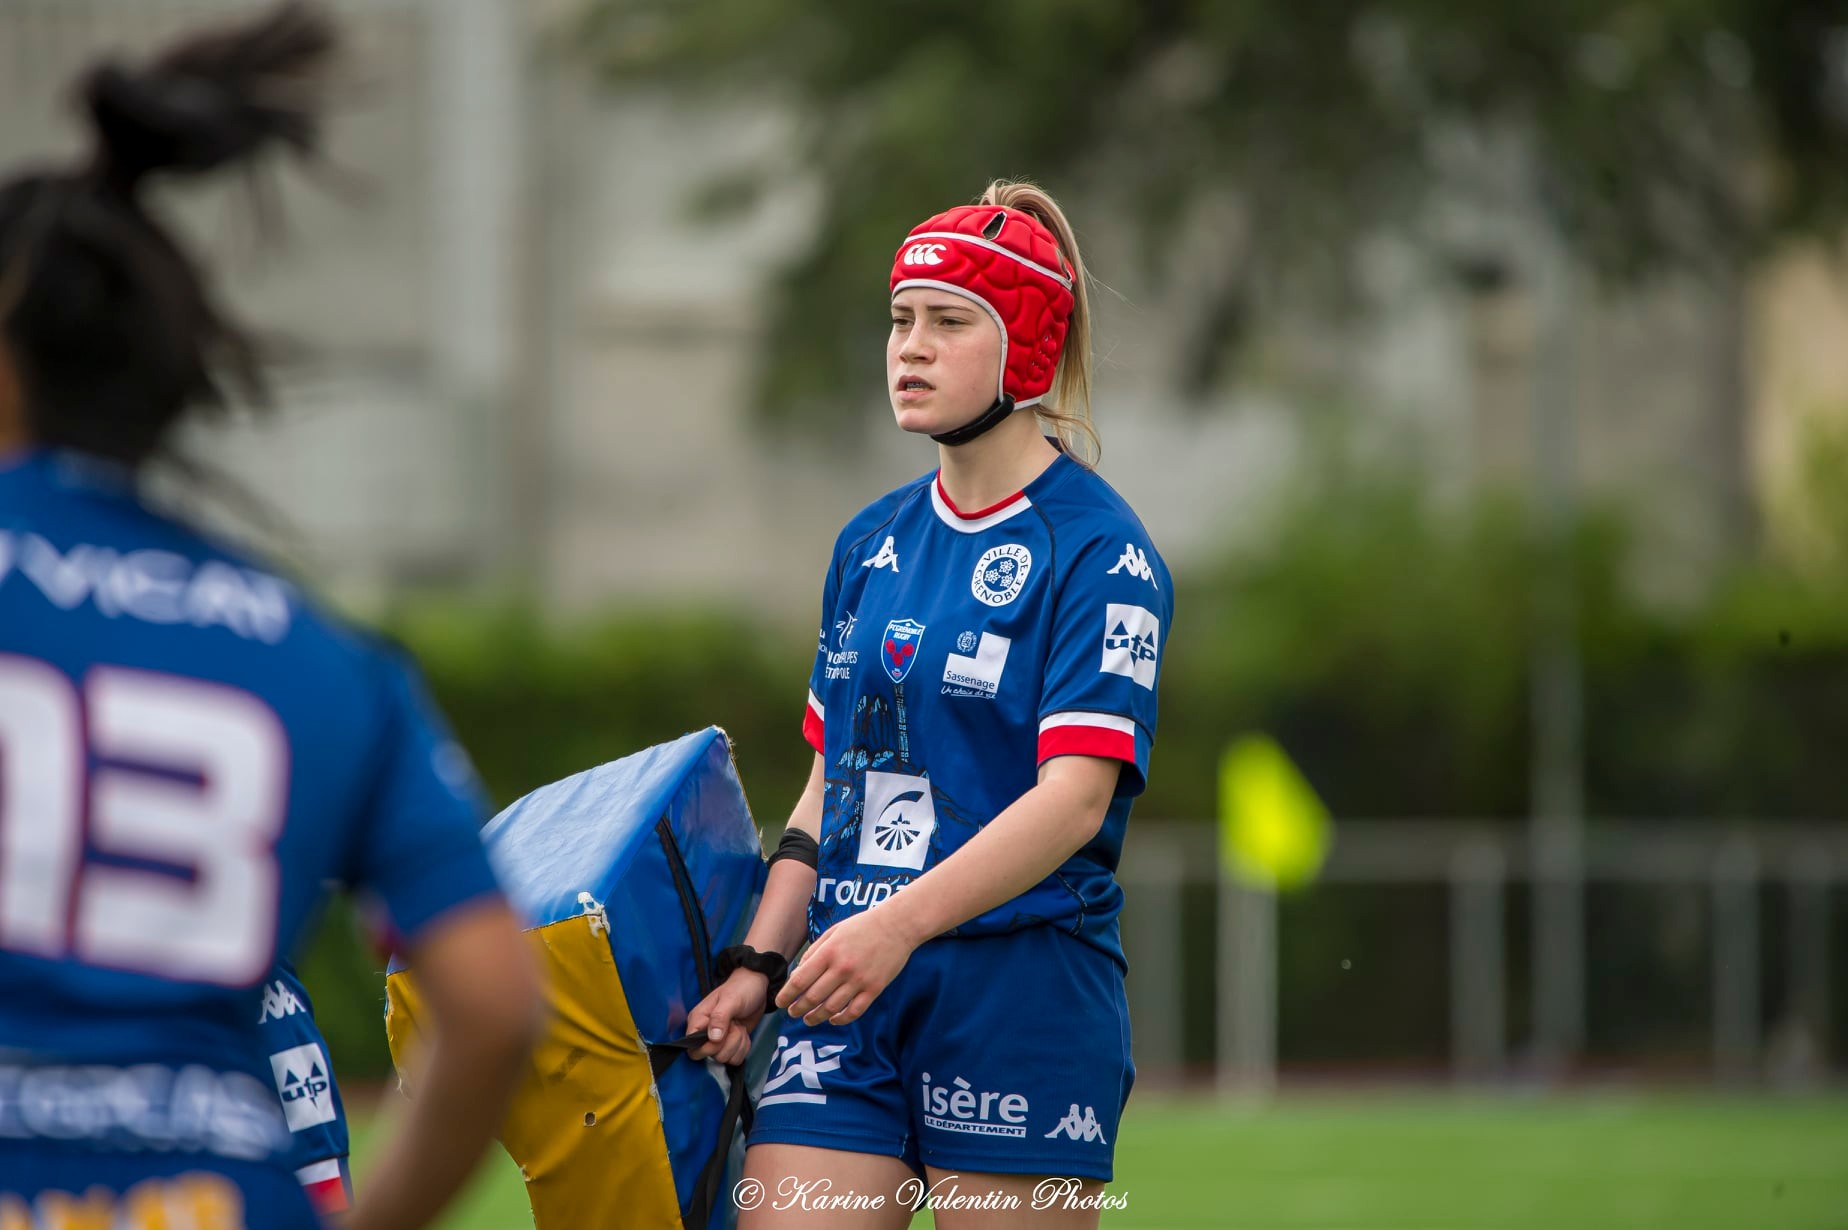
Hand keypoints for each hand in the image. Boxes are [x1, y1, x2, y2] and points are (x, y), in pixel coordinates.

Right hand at [688, 968, 769, 1065]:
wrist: (758, 987)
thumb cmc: (742, 988)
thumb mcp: (731, 1000)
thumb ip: (720, 1017)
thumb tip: (713, 1038)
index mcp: (698, 1020)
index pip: (692, 1047)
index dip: (708, 1047)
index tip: (722, 1036)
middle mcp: (705, 1032)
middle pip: (710, 1055)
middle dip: (728, 1043)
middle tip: (734, 1025)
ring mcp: (719, 1039)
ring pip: (725, 1058)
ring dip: (738, 1043)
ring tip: (740, 1026)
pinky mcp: (731, 1043)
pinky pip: (735, 1058)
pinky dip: (743, 1047)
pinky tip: (744, 1032)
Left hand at [775, 906, 917, 1026]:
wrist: (898, 925)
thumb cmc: (863, 926)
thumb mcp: (833, 931)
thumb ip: (814, 951)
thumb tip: (799, 973)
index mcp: (829, 952)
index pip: (800, 980)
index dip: (787, 995)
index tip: (779, 1002)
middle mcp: (842, 968)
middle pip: (813, 997)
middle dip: (798, 1009)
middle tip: (792, 1013)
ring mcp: (859, 980)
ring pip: (832, 1008)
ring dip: (816, 1017)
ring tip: (809, 1019)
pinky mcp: (874, 989)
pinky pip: (854, 1011)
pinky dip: (841, 1019)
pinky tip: (833, 1019)